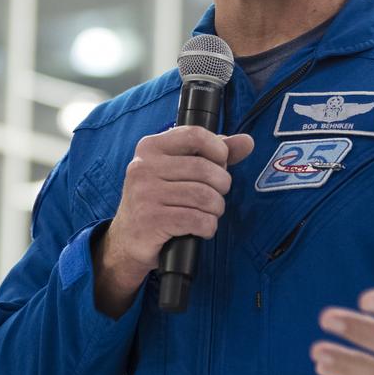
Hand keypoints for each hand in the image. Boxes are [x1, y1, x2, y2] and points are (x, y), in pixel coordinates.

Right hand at [93, 126, 254, 316]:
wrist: (127, 240)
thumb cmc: (158, 201)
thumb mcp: (178, 171)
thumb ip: (213, 154)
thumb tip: (246, 141)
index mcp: (150, 147)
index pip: (195, 135)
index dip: (218, 150)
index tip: (220, 163)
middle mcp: (143, 166)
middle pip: (205, 169)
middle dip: (221, 186)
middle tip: (215, 196)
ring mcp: (145, 193)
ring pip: (204, 196)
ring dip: (215, 209)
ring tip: (208, 213)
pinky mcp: (151, 220)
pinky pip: (197, 220)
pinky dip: (208, 226)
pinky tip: (202, 228)